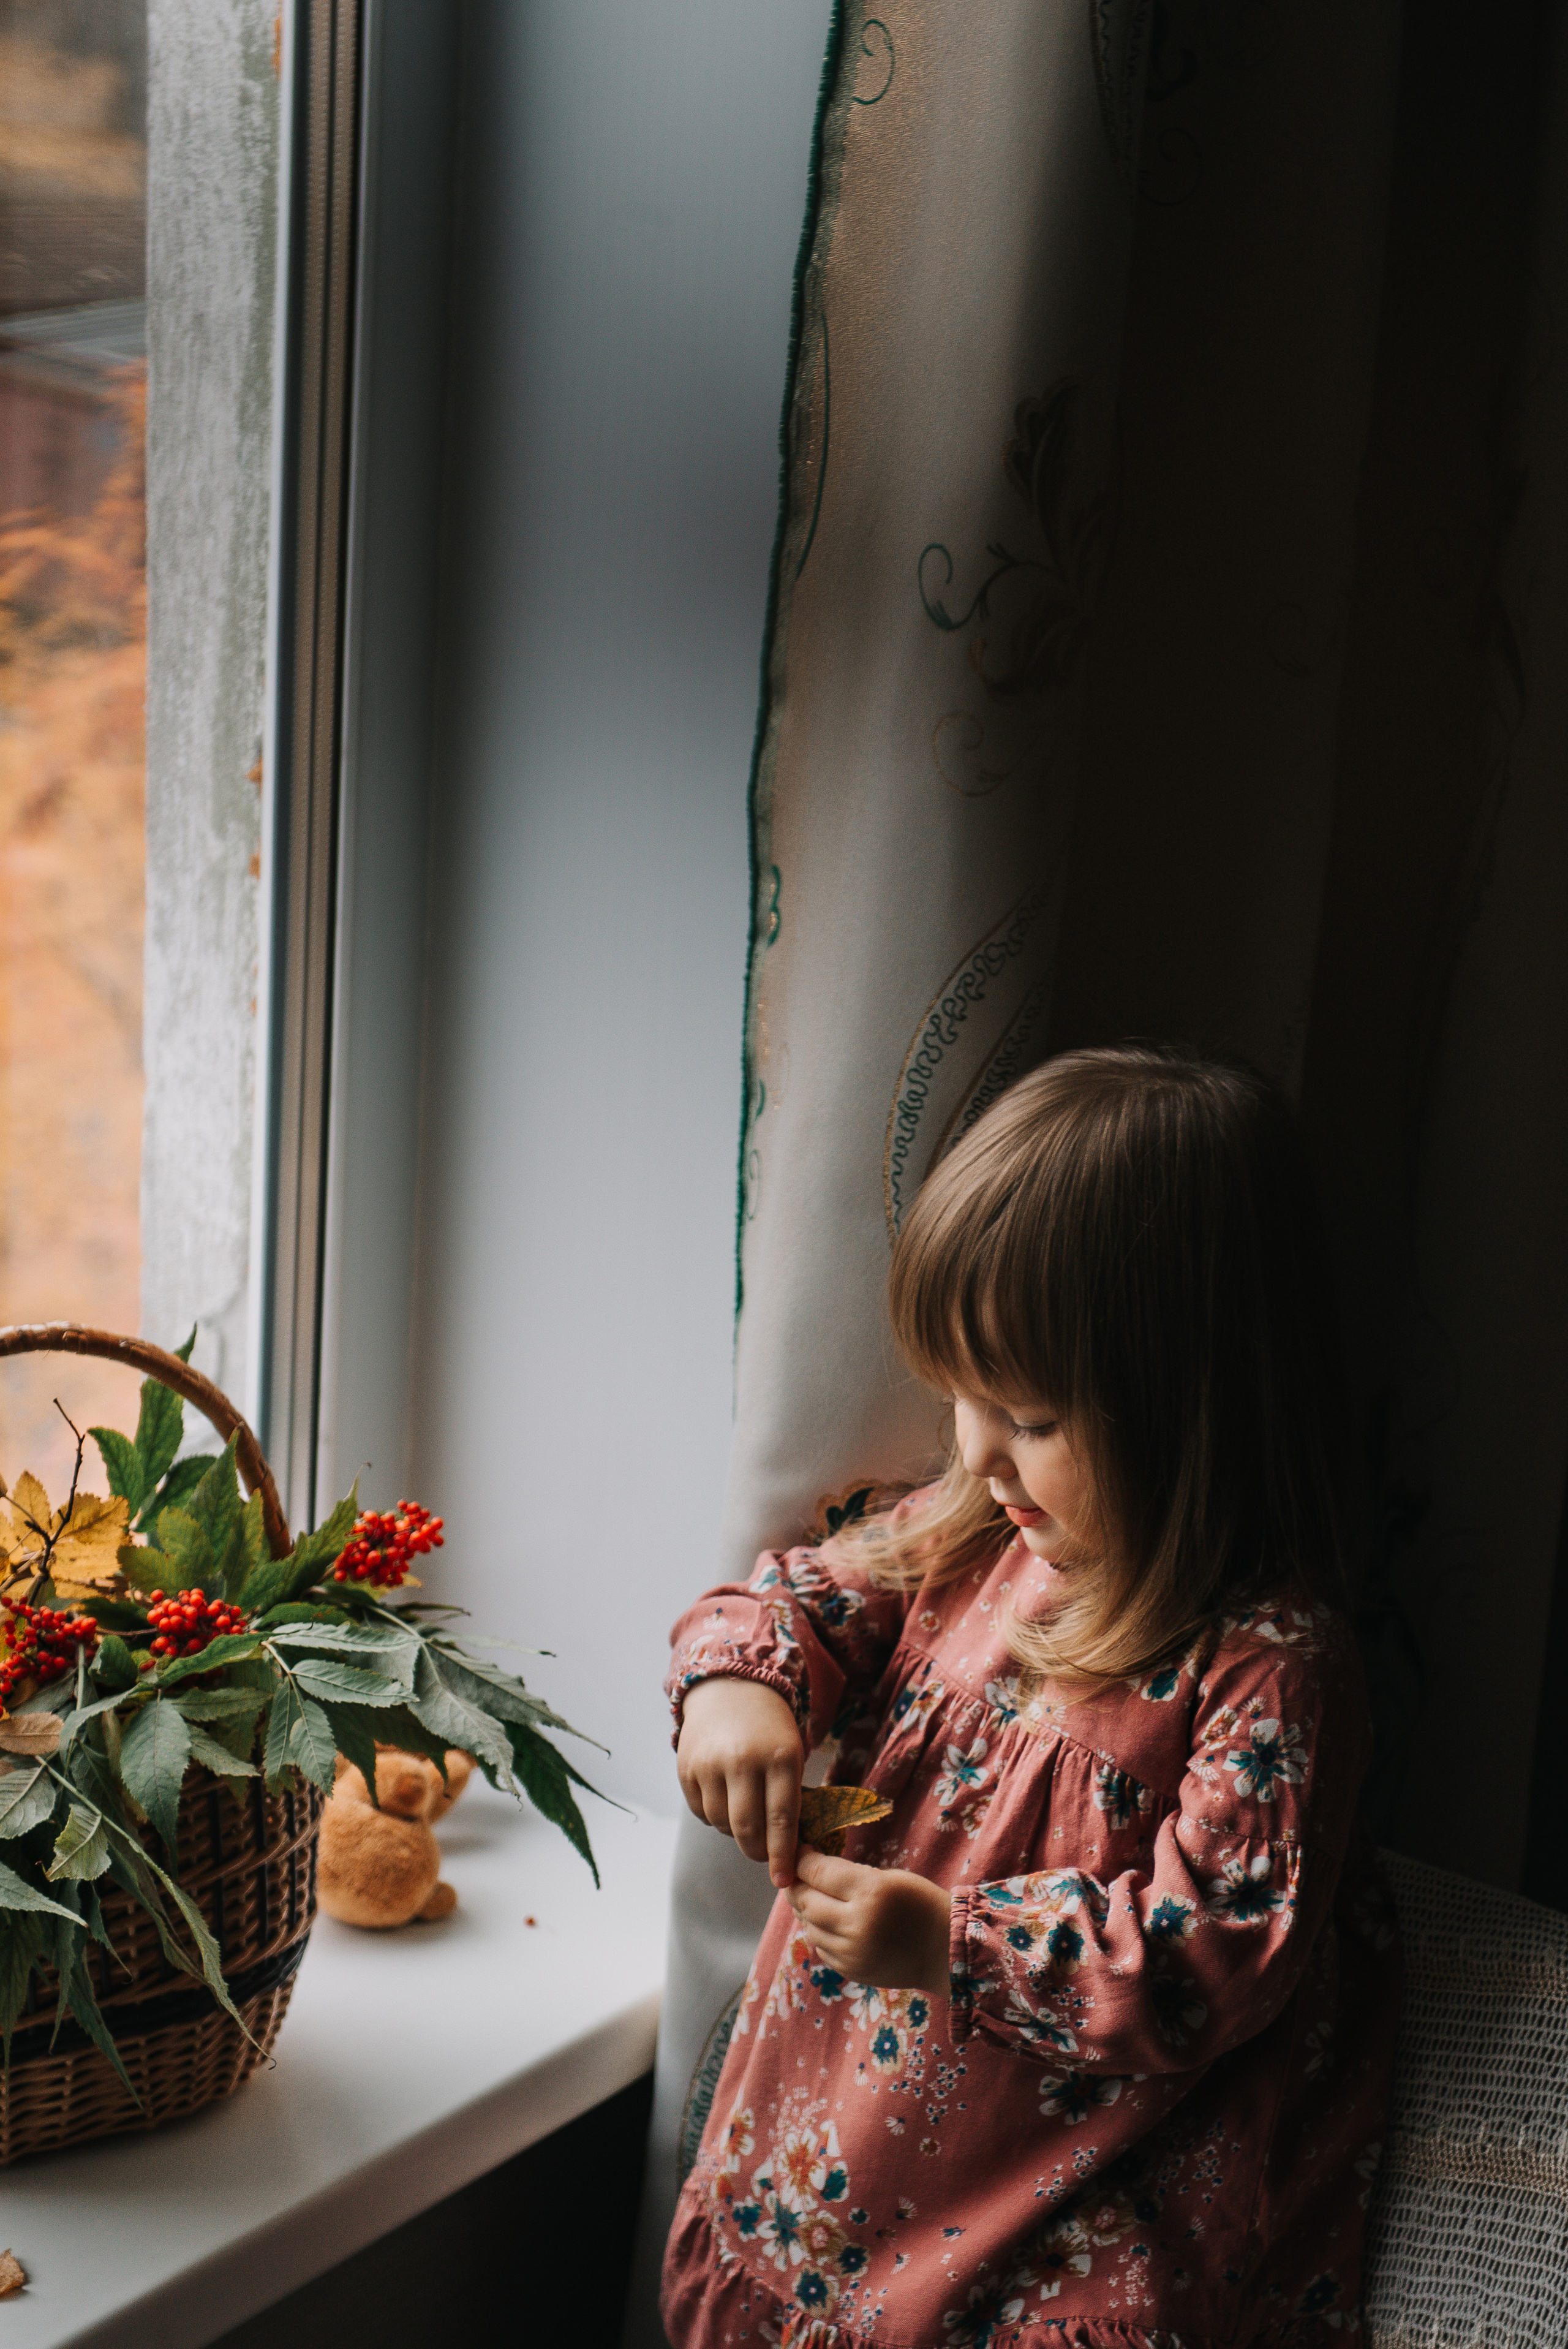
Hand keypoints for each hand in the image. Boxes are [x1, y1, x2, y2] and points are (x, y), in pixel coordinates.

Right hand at [677, 1677, 803, 1886]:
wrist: (730, 1689)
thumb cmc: (769, 1729)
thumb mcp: (792, 1753)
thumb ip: (790, 1796)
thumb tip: (788, 1850)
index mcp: (780, 1757)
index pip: (782, 1820)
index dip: (782, 1856)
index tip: (783, 1880)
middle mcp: (744, 1760)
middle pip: (747, 1829)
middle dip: (757, 1852)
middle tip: (763, 1855)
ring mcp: (711, 1764)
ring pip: (721, 1824)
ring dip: (734, 1831)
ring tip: (744, 1813)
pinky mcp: (686, 1767)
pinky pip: (701, 1811)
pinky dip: (713, 1815)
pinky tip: (724, 1797)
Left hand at [786, 1848, 951, 1998]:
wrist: (945, 1950)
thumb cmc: (920, 1903)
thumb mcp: (888, 1877)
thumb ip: (849, 1875)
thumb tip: (809, 1872)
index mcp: (870, 1892)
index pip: (818, 1871)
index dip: (802, 1858)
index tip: (799, 1850)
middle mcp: (857, 1925)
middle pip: (807, 1901)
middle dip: (796, 1885)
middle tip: (796, 1873)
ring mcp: (852, 1953)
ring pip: (810, 1926)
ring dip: (805, 1909)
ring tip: (809, 1895)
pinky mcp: (851, 1971)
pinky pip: (821, 1947)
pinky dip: (819, 1931)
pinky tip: (826, 1920)